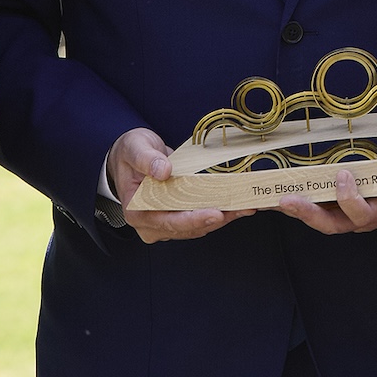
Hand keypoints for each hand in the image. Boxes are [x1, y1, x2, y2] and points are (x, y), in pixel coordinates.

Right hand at [109, 127, 255, 242]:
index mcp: (137, 210)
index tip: (215, 213)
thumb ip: (147, 159)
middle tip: (242, 208)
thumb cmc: (130, 154)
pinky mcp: (177, 220)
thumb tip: (163, 171)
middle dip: (216, 219)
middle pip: (188, 228)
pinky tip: (236, 206)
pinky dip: (219, 214)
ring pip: (197, 227)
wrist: (130, 157)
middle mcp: (150, 224)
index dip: (193, 219)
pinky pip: (200, 221)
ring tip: (245, 206)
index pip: (168, 221)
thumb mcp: (135, 148)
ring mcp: (165, 225)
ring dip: (222, 218)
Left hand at [278, 167, 376, 233]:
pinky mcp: (337, 206)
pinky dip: (294, 201)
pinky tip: (271, 193)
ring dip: (294, 210)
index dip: (350, 199)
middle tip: (288, 199)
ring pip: (317, 218)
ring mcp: (346, 214)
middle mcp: (359, 217)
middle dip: (308, 214)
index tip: (344, 175)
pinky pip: (313, 206)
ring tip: (270, 198)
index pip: (362, 213)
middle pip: (330, 224)